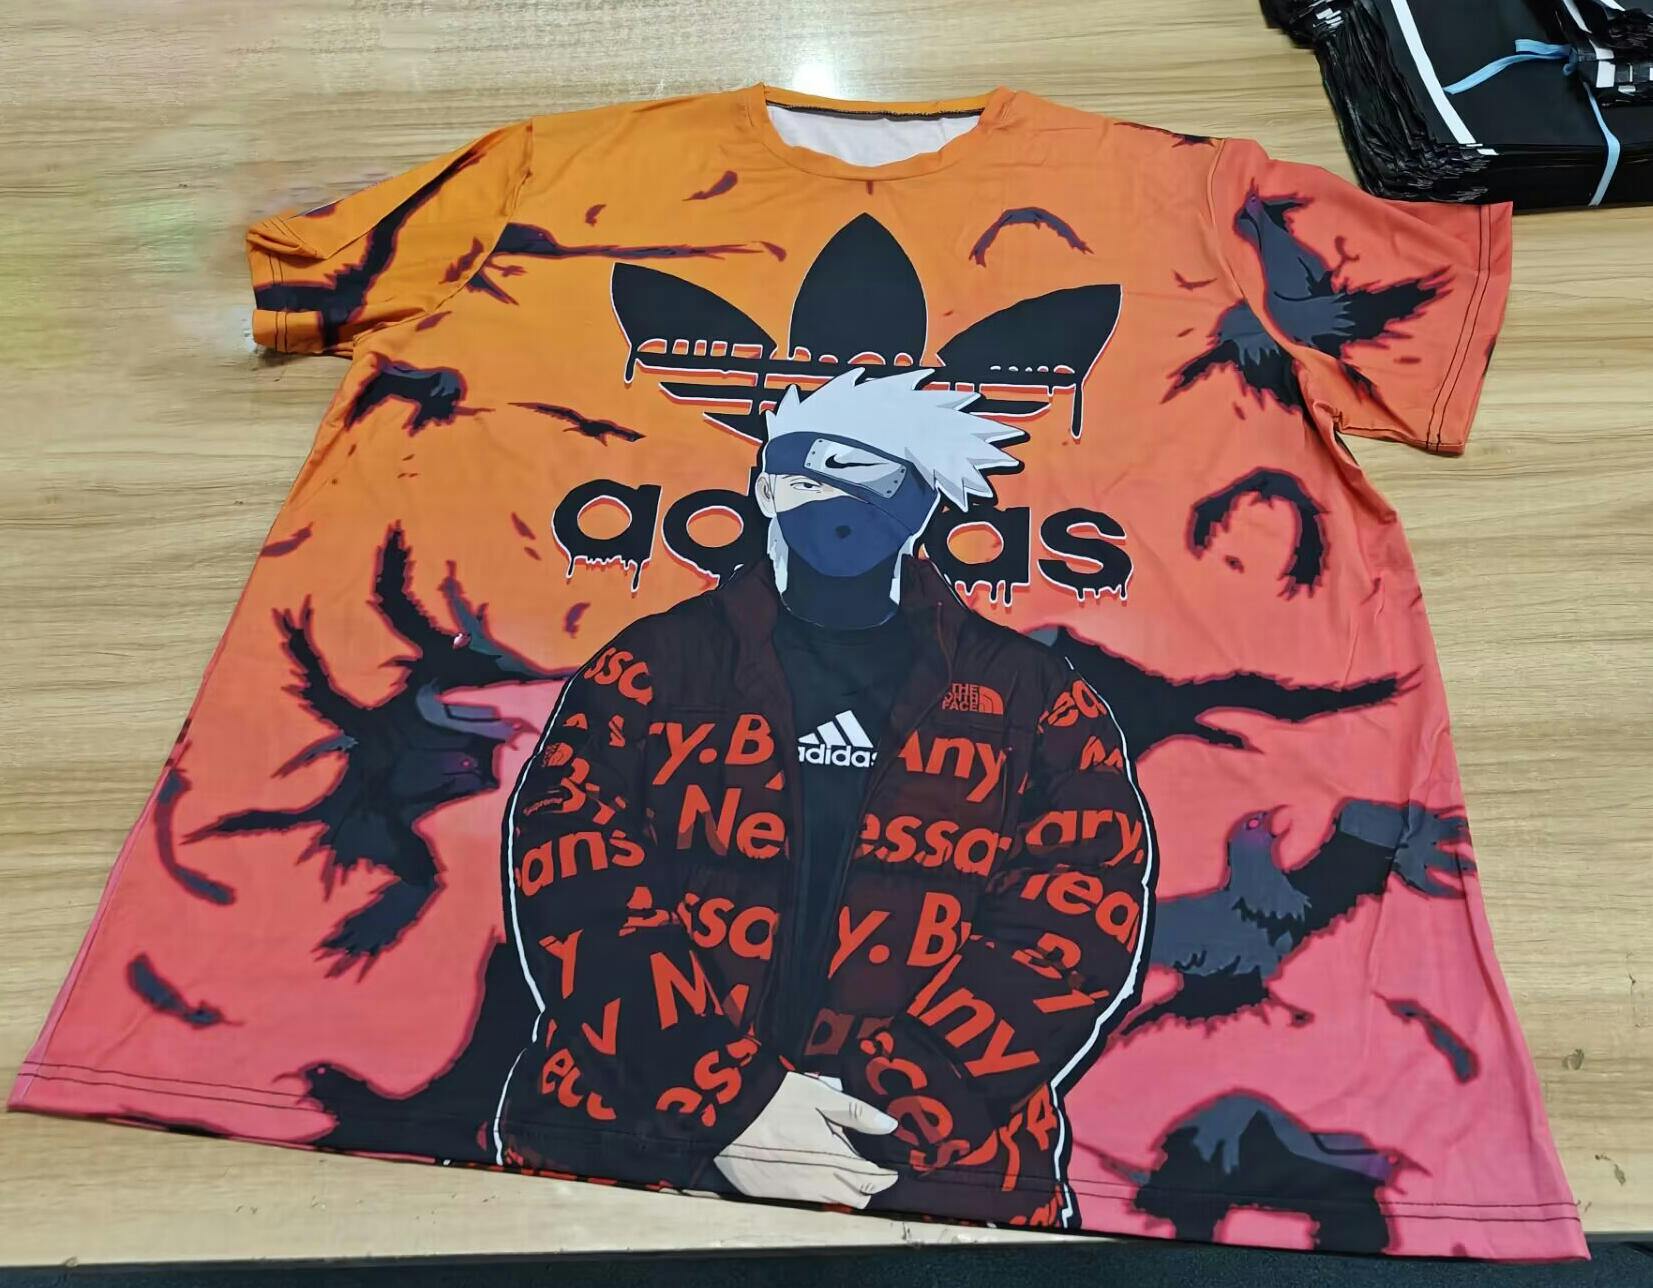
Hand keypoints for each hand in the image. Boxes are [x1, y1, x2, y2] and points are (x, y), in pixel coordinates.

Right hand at [712, 1072, 899, 1206]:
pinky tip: (808, 1168)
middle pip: (856, 1198)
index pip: (872, 1181)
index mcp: (835, 1160)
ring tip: (838, 1165)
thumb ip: (858, 1114)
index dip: (886, 1175)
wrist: (728, 1112)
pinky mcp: (770, 1194)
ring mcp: (793, 1192)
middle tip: (866, 1166)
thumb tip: (889, 1126)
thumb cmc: (777, 1099)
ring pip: (831, 1201)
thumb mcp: (820, 1097)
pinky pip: (803, 1199)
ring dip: (841, 1188)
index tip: (890, 1168)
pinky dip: (813, 1188)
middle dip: (866, 1185)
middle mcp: (817, 1184)